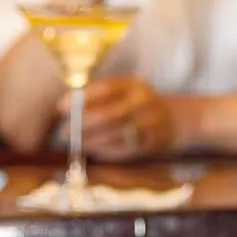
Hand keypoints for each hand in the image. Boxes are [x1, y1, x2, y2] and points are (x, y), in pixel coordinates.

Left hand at [59, 76, 175, 160]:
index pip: (104, 88)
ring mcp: (148, 124)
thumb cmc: (139, 103)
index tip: (61, 107)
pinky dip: (103, 151)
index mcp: (134, 85)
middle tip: (63, 132)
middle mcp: (143, 103)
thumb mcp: (126, 91)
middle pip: (107, 115)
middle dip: (81, 125)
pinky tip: (92, 150)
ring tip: (75, 143)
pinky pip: (121, 150)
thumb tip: (67, 105)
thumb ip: (102, 95)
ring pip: (112, 136)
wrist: (176, 119)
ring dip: (89, 141)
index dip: (80, 97)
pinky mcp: (150, 143)